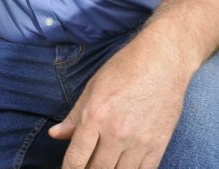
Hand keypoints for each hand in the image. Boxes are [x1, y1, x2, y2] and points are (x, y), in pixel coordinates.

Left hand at [48, 33, 190, 168]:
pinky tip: (124, 166)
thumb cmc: (125, 69)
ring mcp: (139, 141)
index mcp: (95, 116)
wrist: (164, 61)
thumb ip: (74, 116)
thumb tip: (55, 134)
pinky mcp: (158, 144)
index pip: (76, 159)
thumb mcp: (93, 87)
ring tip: (105, 165)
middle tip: (87, 165)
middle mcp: (116, 133)